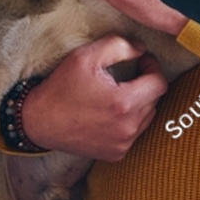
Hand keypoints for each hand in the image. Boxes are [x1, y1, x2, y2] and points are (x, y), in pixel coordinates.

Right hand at [19, 34, 168, 160]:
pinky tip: (110, 113)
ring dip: (139, 103)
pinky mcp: (116, 154)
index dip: (152, 67)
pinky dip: (128, 121)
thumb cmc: (61, 88)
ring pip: (146, 117)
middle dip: (145, 84)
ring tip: (117, 93)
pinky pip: (134, 133)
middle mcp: (127, 128)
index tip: (141, 60)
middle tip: (127, 75)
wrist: (40, 121)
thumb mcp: (86, 56)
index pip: (159, 83)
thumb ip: (119, 46)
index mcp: (124, 103)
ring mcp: (123, 144)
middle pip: (154, 100)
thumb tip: (141, 49)